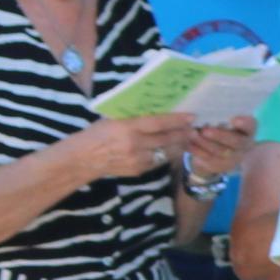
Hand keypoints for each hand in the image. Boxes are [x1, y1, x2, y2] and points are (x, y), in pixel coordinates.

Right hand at [73, 111, 198, 179]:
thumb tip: (156, 109)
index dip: (177, 120)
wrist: (83, 159)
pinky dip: (165, 155)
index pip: (159, 123)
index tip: (192, 116)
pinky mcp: (139, 170)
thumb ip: (134, 117)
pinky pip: (157, 161)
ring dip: (178, 146)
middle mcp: (135, 144)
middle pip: (167, 139)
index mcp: (128, 127)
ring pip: (166, 152)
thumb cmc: (97, 134)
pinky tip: (170, 149)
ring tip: (188, 138)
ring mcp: (138, 159)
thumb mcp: (113, 119)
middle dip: (184, 134)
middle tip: (196, 129)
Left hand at [183, 117, 252, 183]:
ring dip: (206, 143)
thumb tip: (202, 113)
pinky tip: (189, 145)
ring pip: (222, 152)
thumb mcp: (218, 117)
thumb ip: (215, 115)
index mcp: (248, 128)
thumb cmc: (216, 124)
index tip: (233, 120)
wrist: (212, 144)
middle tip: (204, 131)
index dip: (244, 123)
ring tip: (192, 135)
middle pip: (237, 141)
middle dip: (220, 135)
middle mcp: (246, 143)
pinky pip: (212, 161)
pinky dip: (199, 152)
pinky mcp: (224, 166)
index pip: (250, 125)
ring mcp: (236, 157)